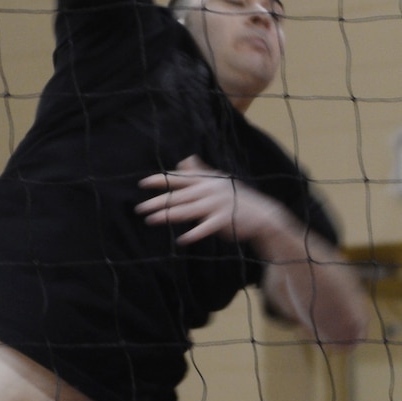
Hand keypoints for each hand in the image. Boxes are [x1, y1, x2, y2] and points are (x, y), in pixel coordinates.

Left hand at [136, 157, 282, 245]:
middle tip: (139, 209)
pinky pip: (206, 228)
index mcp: (206, 181)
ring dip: (168, 216)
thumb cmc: (236, 197)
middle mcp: (209, 190)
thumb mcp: (218, 180)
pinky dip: (194, 234)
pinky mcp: (225, 220)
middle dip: (158, 202)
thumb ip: (199, 171)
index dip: (161, 180)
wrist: (262, 214)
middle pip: (179, 196)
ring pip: (187, 211)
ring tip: (151, 221)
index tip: (143, 183)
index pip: (180, 178)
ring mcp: (217, 205)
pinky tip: (181, 240)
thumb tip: (183, 160)